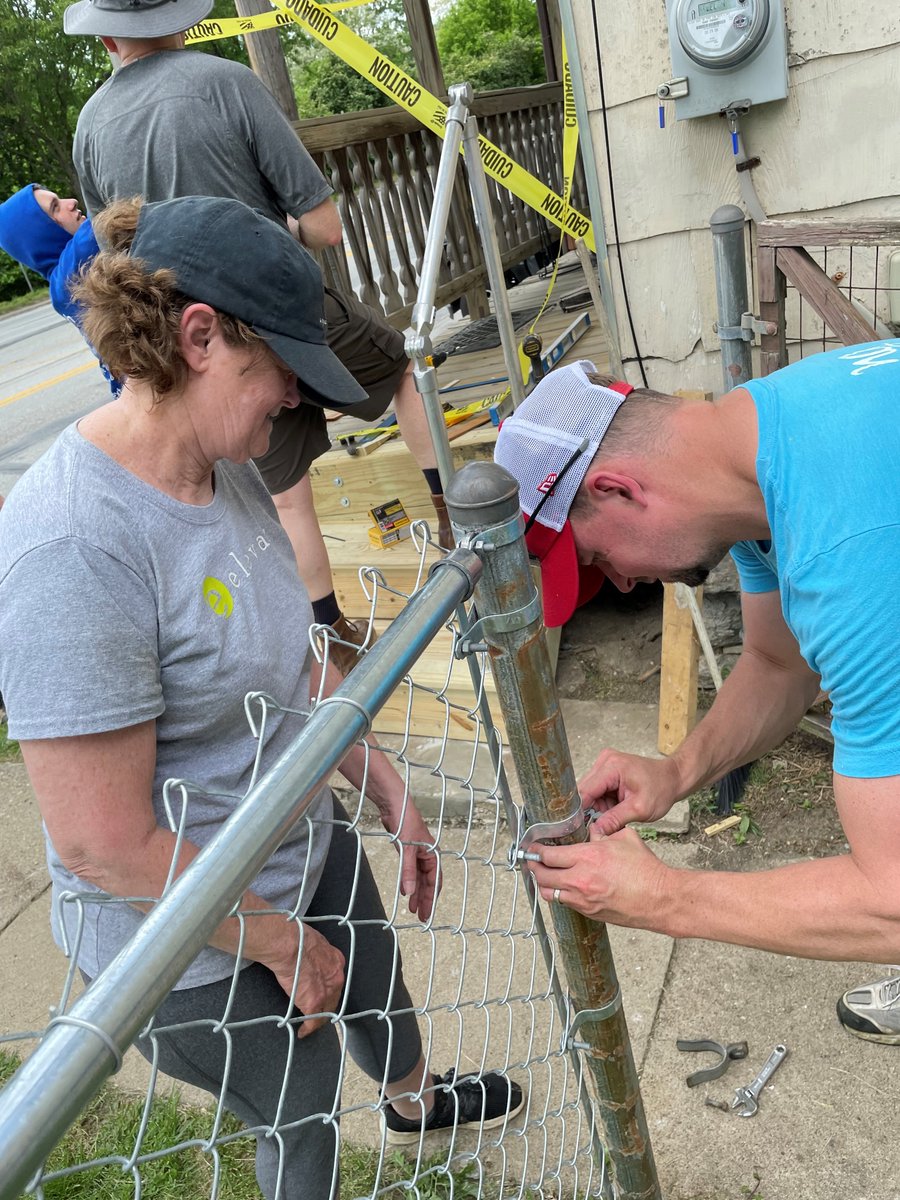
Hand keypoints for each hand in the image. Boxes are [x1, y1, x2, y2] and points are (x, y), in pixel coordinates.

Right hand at [268, 922, 344, 1038]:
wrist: (289, 944)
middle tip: (318, 1014)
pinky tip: (302, 1032)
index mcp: (336, 961)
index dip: (328, 989)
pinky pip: (313, 1021)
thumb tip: (307, 958)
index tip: (323, 994)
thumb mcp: (314, 943)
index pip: (335, 981)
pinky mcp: (314, 1002)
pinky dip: (307, 1028)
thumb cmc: (295, 938)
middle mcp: (336, 977)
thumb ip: (315, 954)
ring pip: (326, 1011)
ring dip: (319, 1019)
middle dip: (327, 1006)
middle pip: (334, 998)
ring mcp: (327, 991)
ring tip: (311, 1025)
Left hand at [381, 798, 440, 921]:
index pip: (435, 882)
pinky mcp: (407, 852)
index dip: (431, 899)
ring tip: (412, 909)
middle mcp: (427, 856)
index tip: (427, 913)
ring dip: (416, 893)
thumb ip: (408, 871)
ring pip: (419, 878)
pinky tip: (405, 891)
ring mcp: (417, 854)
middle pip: (428, 883)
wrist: (395, 804)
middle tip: (421, 917)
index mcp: (433, 854)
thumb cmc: (406, 821)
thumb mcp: (407, 849)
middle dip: (424, 900)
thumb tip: (409, 891)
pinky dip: (409, 882)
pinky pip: (410, 872)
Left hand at [531, 823, 668, 927]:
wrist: (659, 899)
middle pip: (542, 875)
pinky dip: (559, 894)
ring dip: (543, 883)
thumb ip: (602, 834)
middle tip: (532, 860)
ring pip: (549, 893)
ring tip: (543, 875)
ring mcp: (583, 899)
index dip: (536, 850)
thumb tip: (591, 832)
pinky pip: (565, 903)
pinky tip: (563, 886)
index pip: (548, 855)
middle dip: (533, 866)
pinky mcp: (589, 912)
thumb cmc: (646, 870)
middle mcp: (580, 880)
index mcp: (588, 857)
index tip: (532, 847)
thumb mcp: (623, 839)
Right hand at [579, 749, 681, 834]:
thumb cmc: (661, 789)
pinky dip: (604, 800)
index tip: (579, 828)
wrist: (673, 778)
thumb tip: (595, 831)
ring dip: (599, 805)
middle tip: (607, 822)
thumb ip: (615, 820)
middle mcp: (605, 761)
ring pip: (590, 791)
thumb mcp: (639, 809)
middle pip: (585, 790)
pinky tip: (617, 805)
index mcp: (612, 767)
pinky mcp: (607, 768)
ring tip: (617, 811)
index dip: (580, 810)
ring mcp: (605, 763)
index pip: (585, 791)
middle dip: (593, 809)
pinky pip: (597, 789)